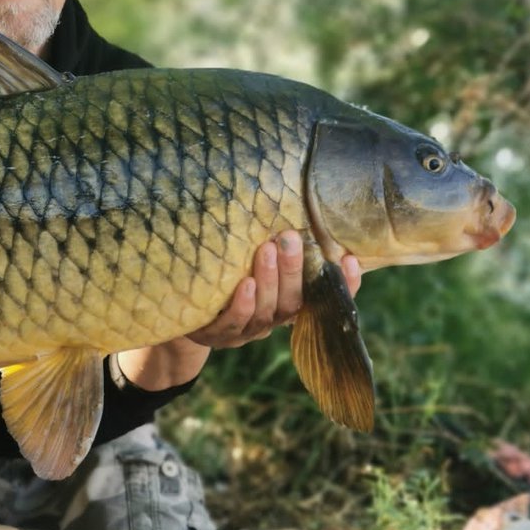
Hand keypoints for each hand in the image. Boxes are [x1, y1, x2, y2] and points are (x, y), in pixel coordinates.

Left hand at [115, 231, 361, 391]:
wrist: (178, 312)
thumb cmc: (223, 274)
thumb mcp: (249, 259)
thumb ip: (272, 243)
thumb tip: (289, 194)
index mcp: (289, 303)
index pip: (326, 297)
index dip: (345, 284)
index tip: (351, 258)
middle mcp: (273, 320)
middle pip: (295, 300)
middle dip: (294, 269)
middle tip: (290, 237)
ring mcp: (246, 330)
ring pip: (268, 310)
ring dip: (271, 279)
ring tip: (267, 249)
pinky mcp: (217, 335)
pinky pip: (233, 322)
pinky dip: (242, 304)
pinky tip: (245, 285)